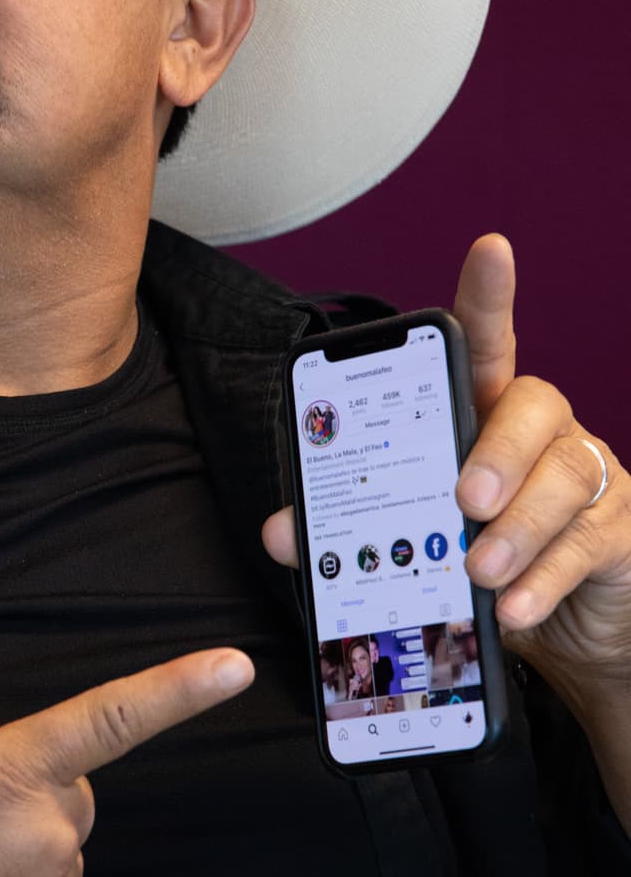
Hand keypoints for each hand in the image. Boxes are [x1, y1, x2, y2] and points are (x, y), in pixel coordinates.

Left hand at [263, 235, 630, 715]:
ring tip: (481, 571)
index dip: (488, 297)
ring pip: (565, 476)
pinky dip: (546, 577)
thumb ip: (351, 529)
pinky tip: (516, 605)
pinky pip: (588, 542)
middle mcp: (543, 432)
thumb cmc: (478, 561)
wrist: (559, 626)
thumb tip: (280, 533)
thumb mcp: (413, 540)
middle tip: (463, 499)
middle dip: (495, 450)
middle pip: (535, 407)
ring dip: (517, 526)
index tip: (491, 250)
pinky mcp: (618, 532)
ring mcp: (590, 478)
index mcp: (486, 414)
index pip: (487, 344)